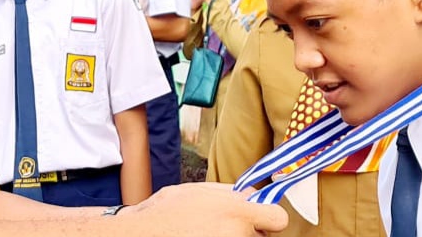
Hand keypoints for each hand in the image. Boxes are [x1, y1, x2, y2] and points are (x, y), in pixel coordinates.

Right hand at [122, 183, 287, 235]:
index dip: (268, 216)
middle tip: (223, 224)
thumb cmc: (168, 210)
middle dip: (247, 228)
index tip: (259, 216)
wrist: (144, 234)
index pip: (278, 219)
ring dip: (232, 236)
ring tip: (207, 231)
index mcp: (238, 212)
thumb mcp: (201, 189)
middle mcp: (237, 234)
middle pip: (260, 234)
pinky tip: (201, 236)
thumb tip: (254, 194)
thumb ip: (233, 192)